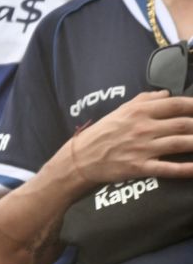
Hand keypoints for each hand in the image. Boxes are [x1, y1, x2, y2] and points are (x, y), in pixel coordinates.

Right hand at [64, 91, 192, 186]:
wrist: (81, 158)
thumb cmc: (102, 133)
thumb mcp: (120, 110)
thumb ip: (144, 100)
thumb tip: (166, 94)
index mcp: (138, 112)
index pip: (175, 104)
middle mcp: (143, 128)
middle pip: (183, 124)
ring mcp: (143, 148)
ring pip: (181, 143)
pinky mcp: (140, 167)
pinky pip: (169, 168)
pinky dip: (187, 169)